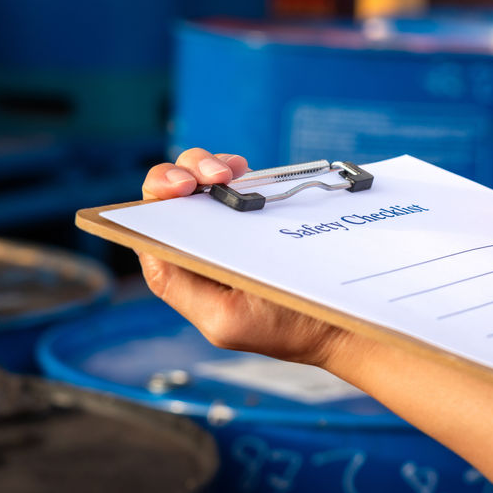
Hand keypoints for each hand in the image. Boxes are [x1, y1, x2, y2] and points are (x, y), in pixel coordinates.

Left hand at [138, 148, 357, 366]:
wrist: (343, 322)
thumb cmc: (286, 327)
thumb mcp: (224, 319)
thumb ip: (182, 282)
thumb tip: (154, 241)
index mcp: (181, 272)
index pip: (149, 223)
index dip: (159, 196)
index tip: (183, 186)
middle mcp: (198, 246)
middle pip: (171, 192)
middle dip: (187, 171)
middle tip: (216, 175)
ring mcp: (228, 227)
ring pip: (201, 181)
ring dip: (211, 165)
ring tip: (234, 170)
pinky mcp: (256, 216)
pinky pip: (236, 184)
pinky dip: (237, 171)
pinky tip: (245, 171)